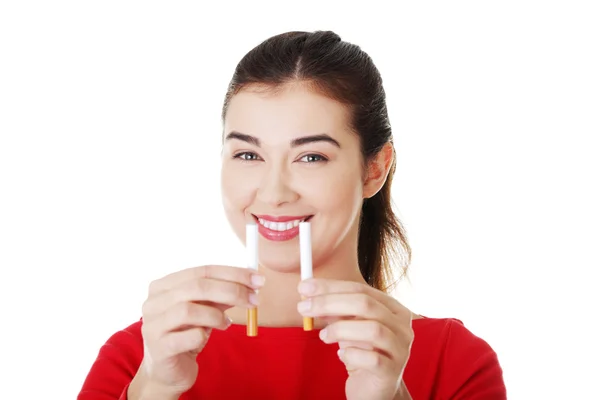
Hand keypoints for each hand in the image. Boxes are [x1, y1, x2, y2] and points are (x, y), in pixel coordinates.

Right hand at [136, 265, 263, 395]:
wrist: (168, 372)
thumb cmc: (187, 334)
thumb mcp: (206, 309)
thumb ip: (223, 295)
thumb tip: (252, 283)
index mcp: (164, 286)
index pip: (202, 270)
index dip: (233, 273)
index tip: (258, 280)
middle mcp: (153, 302)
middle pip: (197, 287)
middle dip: (231, 291)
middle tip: (255, 300)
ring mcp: (152, 325)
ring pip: (189, 310)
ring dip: (216, 315)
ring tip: (226, 324)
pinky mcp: (159, 349)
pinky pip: (190, 336)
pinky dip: (204, 335)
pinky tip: (205, 338)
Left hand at [297, 279, 413, 399]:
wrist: (372, 387)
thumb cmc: (360, 350)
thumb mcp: (347, 324)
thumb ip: (333, 308)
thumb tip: (308, 291)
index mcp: (392, 307)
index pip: (360, 289)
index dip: (331, 287)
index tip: (304, 287)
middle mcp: (402, 325)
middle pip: (366, 305)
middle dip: (330, 303)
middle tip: (304, 308)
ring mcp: (400, 348)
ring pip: (373, 330)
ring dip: (340, 329)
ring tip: (324, 336)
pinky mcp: (392, 371)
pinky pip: (372, 359)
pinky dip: (351, 354)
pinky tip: (341, 356)